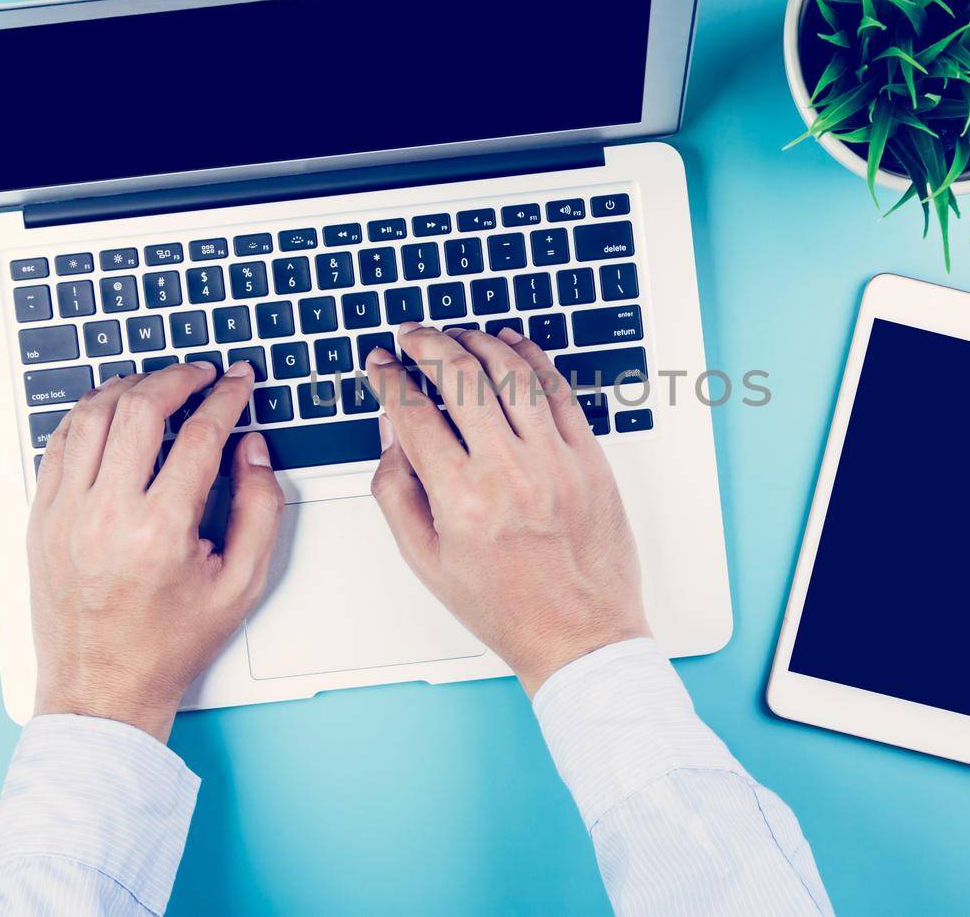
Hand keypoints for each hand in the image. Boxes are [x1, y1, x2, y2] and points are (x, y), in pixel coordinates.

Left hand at [27, 360, 283, 740]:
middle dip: (178, 377)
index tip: (238, 382)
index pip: (200, 436)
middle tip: (202, 373)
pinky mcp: (40, 519)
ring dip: (130, 387)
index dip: (226, 398)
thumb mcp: (242, 585)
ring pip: (92, 415)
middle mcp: (106, 516)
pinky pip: (59, 444)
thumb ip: (260, 509)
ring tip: (158, 384)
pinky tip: (113, 412)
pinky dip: (89, 416)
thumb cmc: (170, 644)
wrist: (102, 690)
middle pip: (140, 409)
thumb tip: (251, 448)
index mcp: (160, 532)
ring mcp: (65, 515)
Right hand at [364, 323, 648, 694]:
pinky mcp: (590, 458)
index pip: (412, 414)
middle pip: (460, 378)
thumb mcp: (426, 560)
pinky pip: (558, 391)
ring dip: (477, 342)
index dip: (389, 379)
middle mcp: (509, 473)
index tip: (380, 364)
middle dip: (427, 344)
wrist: (579, 635)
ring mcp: (555, 461)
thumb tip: (391, 429)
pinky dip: (530, 358)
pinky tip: (510, 345)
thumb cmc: (505, 606)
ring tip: (456, 335)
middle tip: (411, 336)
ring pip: (511, 373)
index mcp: (461, 500)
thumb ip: (397, 491)